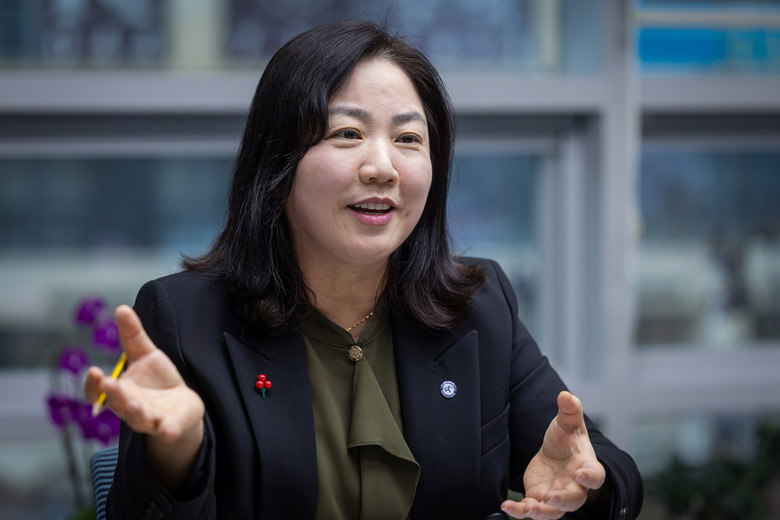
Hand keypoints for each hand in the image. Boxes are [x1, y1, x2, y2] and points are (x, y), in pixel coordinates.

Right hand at [84, 305, 204, 489]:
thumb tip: (121, 307)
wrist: (182, 405)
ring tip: (134, 406)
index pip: (97, 393)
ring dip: (135, 414)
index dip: (92, 385)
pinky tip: (168, 431)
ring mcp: (150, 419)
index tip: (94, 370)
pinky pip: (166, 432)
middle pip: (118, 404)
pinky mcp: (170, 426)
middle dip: (114, 395)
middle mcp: (130, 407)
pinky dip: (167, 432)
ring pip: (138, 420)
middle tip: (110, 384)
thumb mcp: (146, 355)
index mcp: (120, 391)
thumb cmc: (158, 380)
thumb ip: (133, 336)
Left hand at [501, 391, 605, 519]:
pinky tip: (507, 506)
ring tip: (527, 509)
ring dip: (541, 512)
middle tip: (551, 497)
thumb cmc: (567, 440)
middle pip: (574, 499)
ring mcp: (556, 496)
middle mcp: (574, 486)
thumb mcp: (567, 422)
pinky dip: (519, 511)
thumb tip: (566, 395)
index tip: (581, 474)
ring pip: (553, 511)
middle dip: (563, 500)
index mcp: (586, 466)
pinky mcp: (539, 498)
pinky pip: (531, 510)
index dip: (590, 476)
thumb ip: (570, 409)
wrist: (555, 454)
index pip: (595, 475)